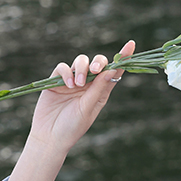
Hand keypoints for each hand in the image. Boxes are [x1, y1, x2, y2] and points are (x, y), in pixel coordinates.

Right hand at [28, 39, 135, 153]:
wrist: (50, 136)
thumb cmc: (72, 127)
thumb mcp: (88, 108)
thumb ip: (99, 89)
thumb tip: (112, 70)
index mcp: (101, 92)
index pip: (114, 71)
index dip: (123, 58)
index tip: (131, 44)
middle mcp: (89, 85)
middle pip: (97, 63)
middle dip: (98, 62)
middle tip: (95, 71)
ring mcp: (73, 81)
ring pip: (81, 62)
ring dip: (81, 69)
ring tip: (78, 84)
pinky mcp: (57, 81)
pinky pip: (63, 67)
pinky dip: (66, 73)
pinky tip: (68, 85)